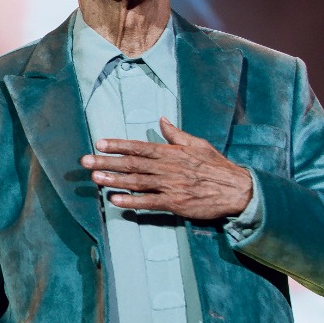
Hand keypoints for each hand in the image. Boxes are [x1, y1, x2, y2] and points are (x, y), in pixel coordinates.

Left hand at [81, 117, 252, 219]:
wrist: (237, 190)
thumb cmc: (217, 166)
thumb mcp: (198, 144)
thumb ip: (176, 134)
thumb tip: (162, 119)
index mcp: (172, 153)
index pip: (140, 147)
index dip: (118, 145)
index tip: (99, 143)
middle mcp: (168, 168)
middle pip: (132, 164)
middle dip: (107, 162)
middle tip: (85, 161)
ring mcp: (170, 186)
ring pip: (137, 182)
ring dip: (114, 180)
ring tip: (95, 178)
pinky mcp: (175, 203)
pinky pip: (149, 203)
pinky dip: (132, 201)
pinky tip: (115, 201)